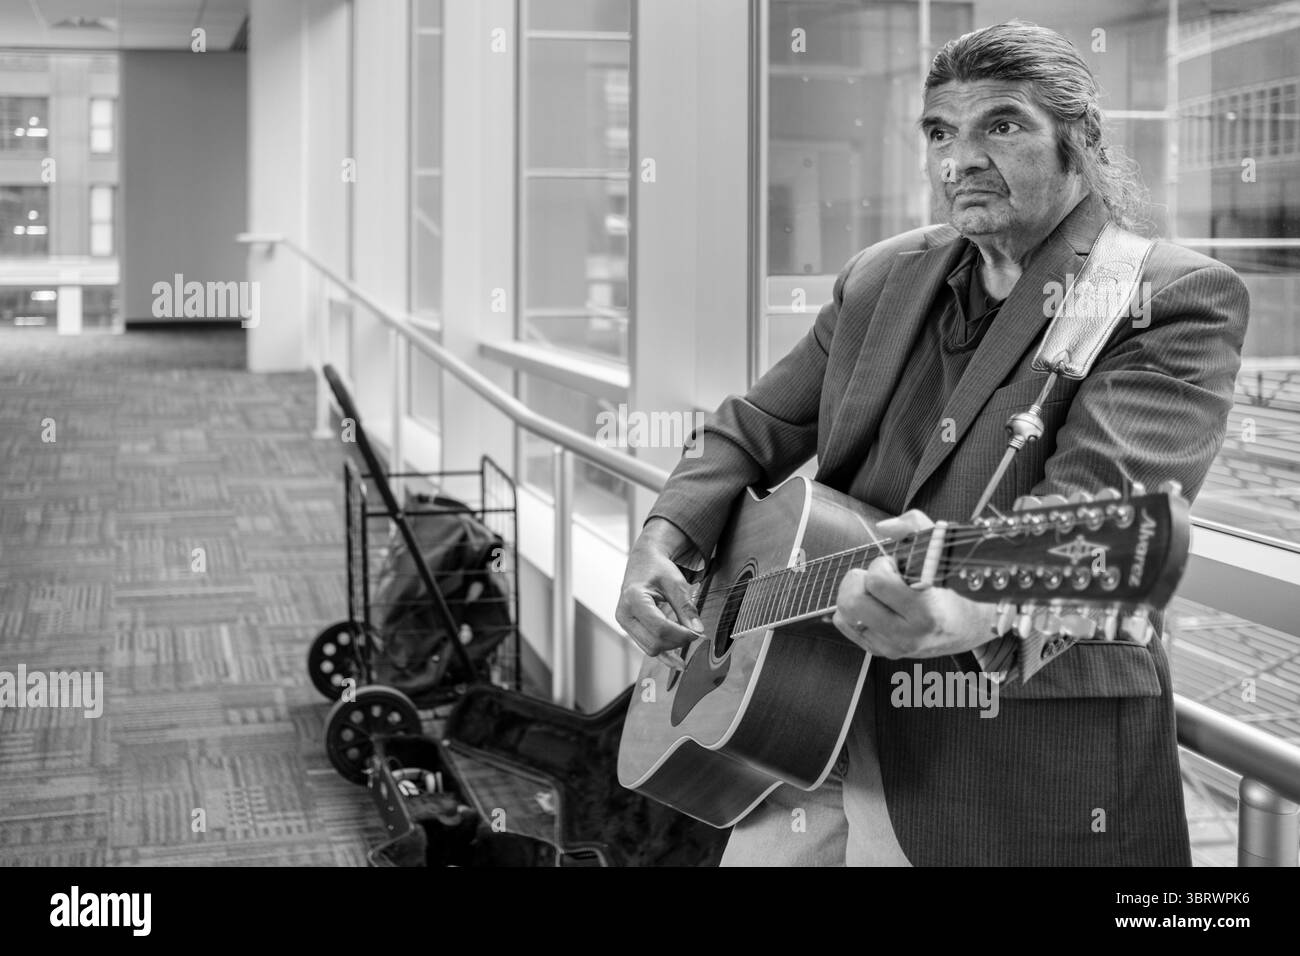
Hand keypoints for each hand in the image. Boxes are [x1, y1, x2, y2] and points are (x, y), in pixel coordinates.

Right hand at [615, 518, 705, 659]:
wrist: (643, 562)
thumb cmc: (658, 568)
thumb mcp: (676, 583)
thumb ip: (686, 608)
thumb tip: (697, 631)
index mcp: (633, 599)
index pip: (660, 628)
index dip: (681, 634)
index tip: (697, 632)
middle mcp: (624, 614)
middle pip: (654, 642)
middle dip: (677, 641)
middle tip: (694, 632)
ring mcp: (625, 624)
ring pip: (651, 649)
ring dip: (671, 646)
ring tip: (686, 635)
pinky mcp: (631, 629)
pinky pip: (647, 648)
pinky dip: (664, 656)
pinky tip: (678, 663)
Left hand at [830, 510, 997, 658]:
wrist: (970, 626)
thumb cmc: (956, 586)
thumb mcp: (942, 551)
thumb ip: (915, 528)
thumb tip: (882, 527)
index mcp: (926, 612)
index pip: (878, 581)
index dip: (882, 564)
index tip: (896, 565)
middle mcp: (908, 635)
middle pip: (853, 602)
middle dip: (860, 580)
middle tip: (879, 576)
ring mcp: (893, 647)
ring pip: (844, 615)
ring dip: (854, 594)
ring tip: (875, 590)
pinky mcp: (882, 652)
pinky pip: (845, 627)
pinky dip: (851, 611)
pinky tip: (872, 604)